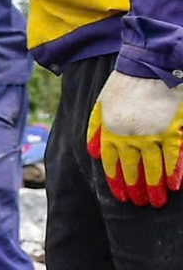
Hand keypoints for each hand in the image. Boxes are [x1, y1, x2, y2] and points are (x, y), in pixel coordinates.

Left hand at [90, 72, 182, 206]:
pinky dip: (174, 173)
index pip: (112, 164)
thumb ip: (96, 130)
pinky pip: (173, 157)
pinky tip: (174, 185)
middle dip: (136, 189)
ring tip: (157, 202)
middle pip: (133, 170)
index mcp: (111, 132)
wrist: (149, 66)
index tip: (121, 196)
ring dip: (155, 187)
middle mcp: (130, 138)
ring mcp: (152, 136)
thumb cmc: (125, 84)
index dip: (117, 182)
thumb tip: (95, 153)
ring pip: (153, 168)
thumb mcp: (101, 105)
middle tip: (140, 204)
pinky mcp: (172, 131)